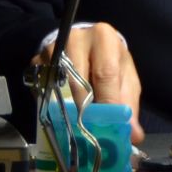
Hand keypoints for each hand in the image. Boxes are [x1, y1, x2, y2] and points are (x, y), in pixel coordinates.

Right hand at [34, 22, 143, 144]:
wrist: (86, 45)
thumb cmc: (110, 63)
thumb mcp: (125, 78)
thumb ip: (128, 104)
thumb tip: (133, 134)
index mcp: (104, 38)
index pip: (105, 72)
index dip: (108, 101)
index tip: (109, 124)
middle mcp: (76, 38)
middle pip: (77, 80)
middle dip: (85, 109)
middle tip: (91, 131)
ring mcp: (53, 48)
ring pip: (58, 86)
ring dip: (66, 109)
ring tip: (77, 127)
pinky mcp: (37, 61)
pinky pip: (43, 89)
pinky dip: (52, 105)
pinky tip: (61, 116)